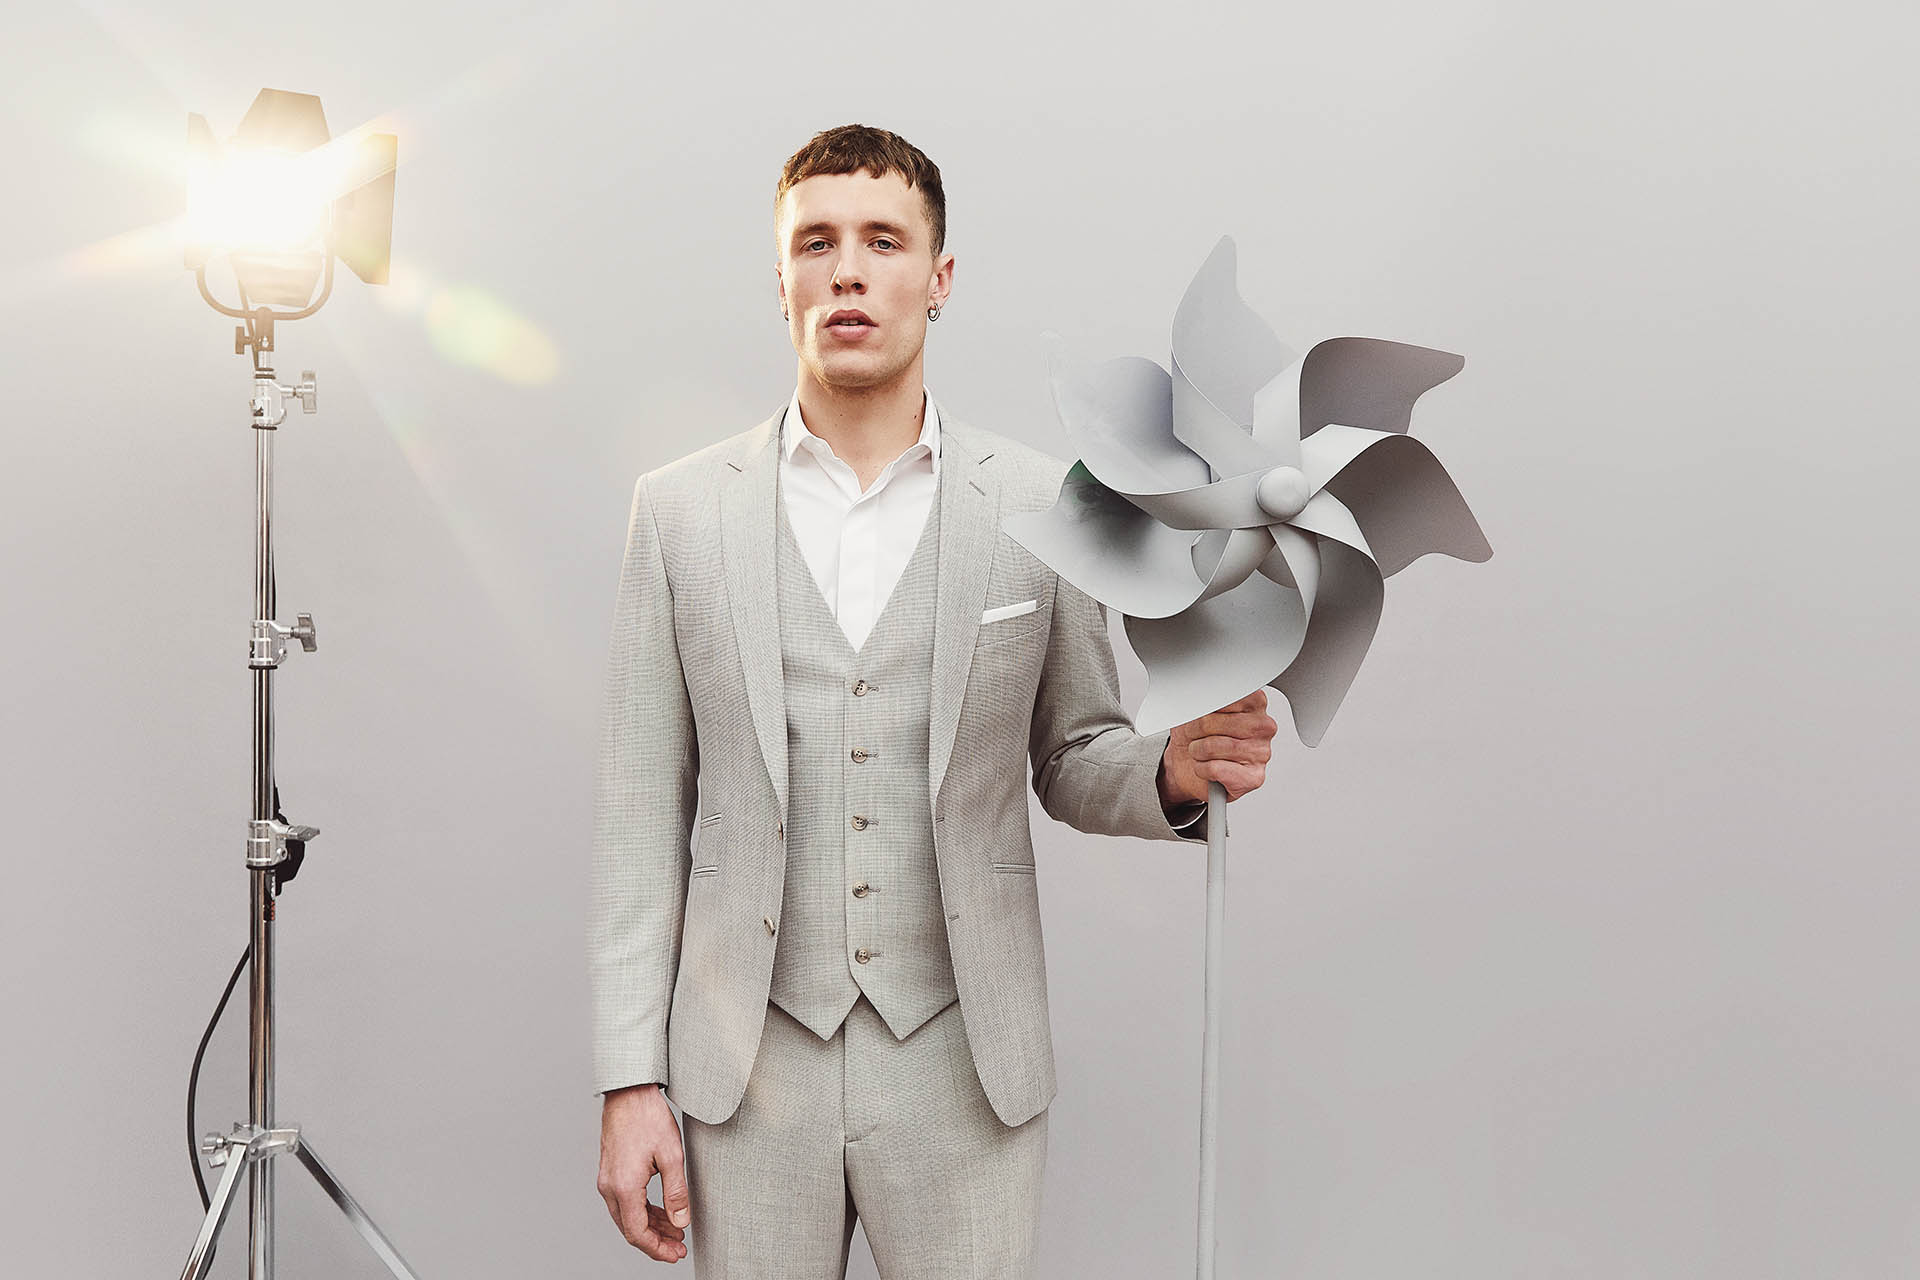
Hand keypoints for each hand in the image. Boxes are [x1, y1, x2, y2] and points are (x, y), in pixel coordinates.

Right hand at [598, 1084, 690, 1262]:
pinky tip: (662, 1213)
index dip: (657, 1249)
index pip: (637, 1233)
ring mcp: (607, 1180)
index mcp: (624, 1187)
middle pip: (630, 1229)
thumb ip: (676, 1192)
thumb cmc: (649, 1118)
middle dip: (656, 1242)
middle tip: (679, 1248)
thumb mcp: (671, 1155)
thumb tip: (681, 1222)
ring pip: (627, 1216)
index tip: (675, 1254)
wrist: (629, 1092)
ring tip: (676, 1231)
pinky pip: (625, 1202)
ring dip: (651, 1227)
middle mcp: (610, 1187)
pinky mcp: (611, 1172)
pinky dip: (643, 1211)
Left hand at [1158, 688, 1277, 807]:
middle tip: (1193, 735)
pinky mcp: (1254, 778)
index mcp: (1255, 702)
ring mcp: (1261, 752)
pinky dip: (1201, 769)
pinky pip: (1215, 769)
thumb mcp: (1195, 708)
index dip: (1203, 707)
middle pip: (1214, 722)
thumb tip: (1201, 700)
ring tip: (1199, 752)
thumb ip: (1205, 699)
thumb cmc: (1197, 735)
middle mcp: (1263, 726)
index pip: (1225, 696)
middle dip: (1195, 730)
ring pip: (1213, 746)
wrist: (1188, 766)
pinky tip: (1206, 767)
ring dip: (1196, 751)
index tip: (1199, 713)